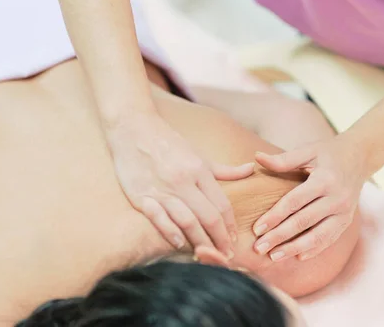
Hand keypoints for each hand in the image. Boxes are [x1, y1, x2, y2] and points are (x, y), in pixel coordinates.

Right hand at [107, 113, 253, 257]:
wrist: (133, 128)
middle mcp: (182, 181)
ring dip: (200, 241)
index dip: (230, 226)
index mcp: (198, 170)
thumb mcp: (199, 155)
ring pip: (186, 221)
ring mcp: (161, 189)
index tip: (234, 240)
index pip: (221, 205)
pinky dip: (170, 233)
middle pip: (208, 217)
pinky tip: (179, 243)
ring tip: (207, 254)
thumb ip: (224, 169)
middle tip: (227, 255)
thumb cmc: (168, 143)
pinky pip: (158, 218)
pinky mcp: (141, 195)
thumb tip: (250, 169)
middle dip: (220, 239)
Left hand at [252, 134, 367, 261]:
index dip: (275, 216)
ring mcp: (344, 212)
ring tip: (274, 256)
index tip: (257, 229)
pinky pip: (329, 239)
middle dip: (279, 237)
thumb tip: (257, 157)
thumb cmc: (328, 153)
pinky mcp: (347, 221)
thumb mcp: (308, 151)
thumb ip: (283, 159)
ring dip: (295, 248)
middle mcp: (337, 198)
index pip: (295, 201)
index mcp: (325, 180)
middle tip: (259, 248)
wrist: (360, 158)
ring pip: (318, 236)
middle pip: (304, 222)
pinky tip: (297, 257)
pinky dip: (314, 250)